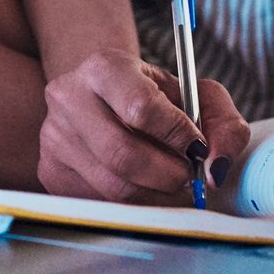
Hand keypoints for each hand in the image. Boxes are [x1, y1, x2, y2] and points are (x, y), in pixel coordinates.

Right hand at [36, 47, 252, 203]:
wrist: (108, 98)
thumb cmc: (159, 98)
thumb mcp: (197, 95)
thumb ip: (224, 124)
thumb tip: (216, 170)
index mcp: (104, 67)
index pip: (141, 108)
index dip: (177, 135)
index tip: (197, 148)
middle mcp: (68, 97)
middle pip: (123, 154)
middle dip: (168, 175)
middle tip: (189, 177)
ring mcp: (54, 137)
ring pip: (112, 186)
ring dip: (155, 196)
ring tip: (171, 184)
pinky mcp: (50, 171)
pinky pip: (99, 203)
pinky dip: (133, 205)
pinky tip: (145, 189)